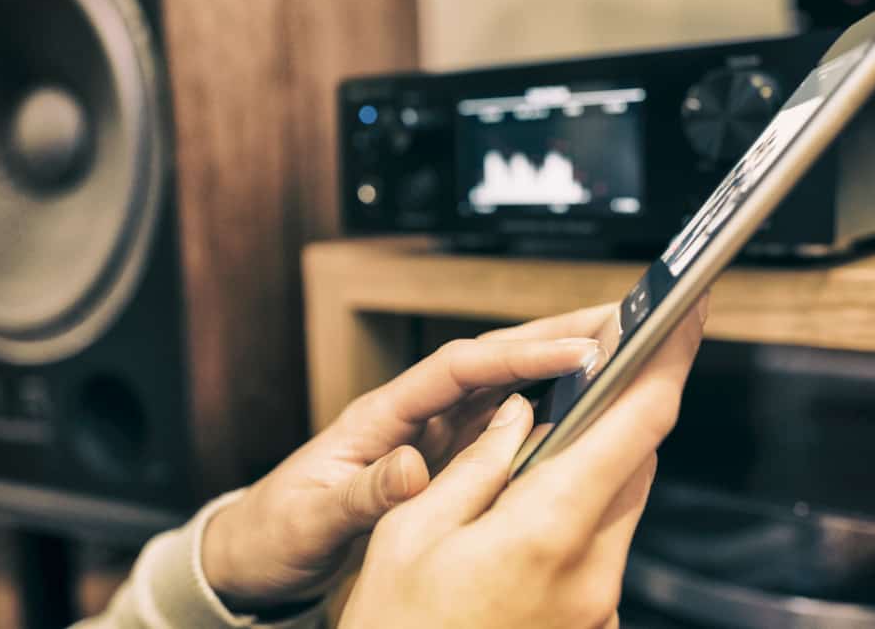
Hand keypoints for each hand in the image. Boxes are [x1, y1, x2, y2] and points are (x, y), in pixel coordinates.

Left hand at [202, 305, 618, 606]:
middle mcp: (410, 415)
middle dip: (549, 337)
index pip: (458, 369)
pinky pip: (497, 430)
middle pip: (488, 363)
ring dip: (551, 367)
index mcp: (379, 415)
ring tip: (610, 352)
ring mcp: (427, 437)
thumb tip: (412, 468)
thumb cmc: (278, 529)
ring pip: (501, 390)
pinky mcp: (438, 462)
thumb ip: (364, 492)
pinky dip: (538, 417)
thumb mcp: (313, 517)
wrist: (260, 553)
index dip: (517, 355)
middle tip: (614, 322)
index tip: (574, 350)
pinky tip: (573, 416)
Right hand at [339, 297, 706, 628]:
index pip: (635, 424)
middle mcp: (593, 571)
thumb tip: (519, 415)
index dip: (670, 360)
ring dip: (599, 458)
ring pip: (621, 501)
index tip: (690, 312)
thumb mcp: (411, 536)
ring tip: (556, 429)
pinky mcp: (592, 623)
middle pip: (635, 461)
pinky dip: (581, 508)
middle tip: (600, 363)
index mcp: (546, 532)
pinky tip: (534, 504)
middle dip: (624, 406)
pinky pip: (604, 543)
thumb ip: (476, 465)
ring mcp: (597, 604)